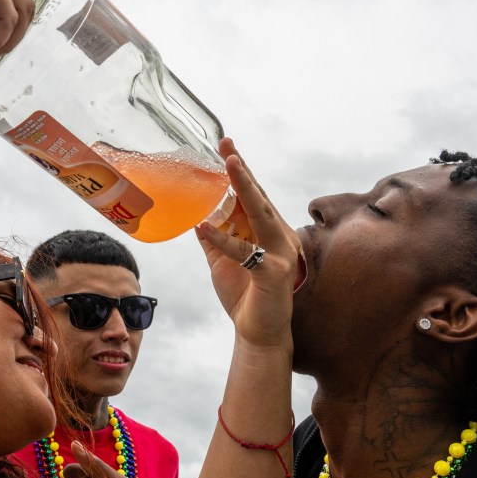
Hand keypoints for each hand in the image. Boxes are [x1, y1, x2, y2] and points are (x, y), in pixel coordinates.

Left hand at [196, 138, 299, 347]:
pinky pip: (247, 252)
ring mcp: (280, 253)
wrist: (259, 332)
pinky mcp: (274, 273)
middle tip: (227, 145)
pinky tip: (205, 226)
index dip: (239, 170)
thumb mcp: (223, 261)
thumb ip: (214, 239)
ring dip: (244, 189)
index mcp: (267, 231)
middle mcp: (278, 236)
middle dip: (242, 170)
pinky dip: (225, 239)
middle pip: (258, 197)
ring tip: (228, 166)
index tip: (226, 145)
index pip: (253, 195)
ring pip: (260, 214)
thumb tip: (197, 216)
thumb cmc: (245, 296)